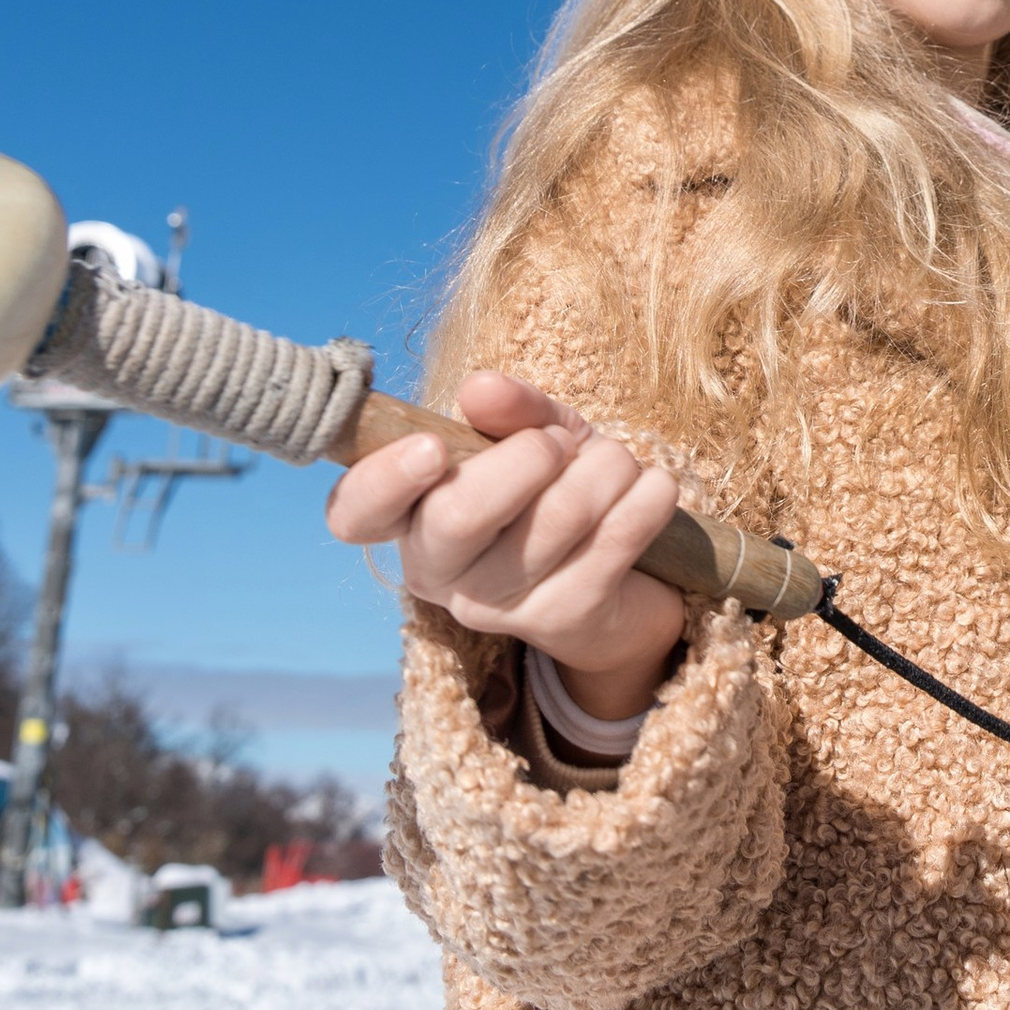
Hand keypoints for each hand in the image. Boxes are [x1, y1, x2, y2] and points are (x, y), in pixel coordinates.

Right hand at [325, 370, 689, 719]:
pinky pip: (613, 543)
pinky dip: (646, 498)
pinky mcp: (563, 621)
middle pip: (456, 517)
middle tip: (559, 444)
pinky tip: (654, 488)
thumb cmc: (561, 490)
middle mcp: (439, 569)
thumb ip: (510, 410)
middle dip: (525, 458)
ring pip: (553, 520)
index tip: (433, 447)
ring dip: (605, 468)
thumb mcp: (536, 436)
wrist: (627, 581)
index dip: (382, 480)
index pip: (355, 511)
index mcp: (411, 516)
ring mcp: (497, 606)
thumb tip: (480, 389)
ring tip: (617, 463)